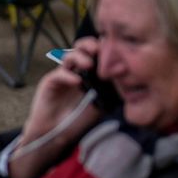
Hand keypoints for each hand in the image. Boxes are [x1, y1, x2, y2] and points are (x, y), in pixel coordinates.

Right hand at [7, 37, 102, 177]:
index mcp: (90, 73)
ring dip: (80, 57)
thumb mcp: (102, 104)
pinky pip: (58, 74)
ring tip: (89, 64)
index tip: (114, 51)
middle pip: (82, 48)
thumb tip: (127, 79)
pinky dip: (67, 75)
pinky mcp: (50, 82)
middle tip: (99, 50)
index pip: (97, 53)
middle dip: (91, 45)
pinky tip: (77, 81)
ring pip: (69, 56)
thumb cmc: (79, 119)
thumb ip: (111, 91)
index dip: (104, 49)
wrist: (57, 133)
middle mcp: (75, 70)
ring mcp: (63, 75)